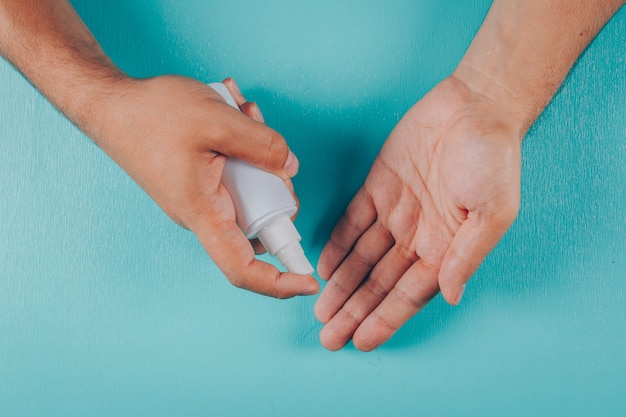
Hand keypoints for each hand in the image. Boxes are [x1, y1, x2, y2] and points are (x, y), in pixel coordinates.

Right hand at [89, 75, 318, 297]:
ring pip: (251, 190)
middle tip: (270, 141)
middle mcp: (203, 213)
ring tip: (246, 114)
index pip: (243, 268)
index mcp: (203, 213)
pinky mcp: (200, 180)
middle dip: (277, 183)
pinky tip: (236, 114)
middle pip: (261, 219)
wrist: (110, 105)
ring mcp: (202, 196)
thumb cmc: (151, 115)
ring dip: (259, 155)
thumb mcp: (216, 121)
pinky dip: (243, 146)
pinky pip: (235, 173)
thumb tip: (290, 165)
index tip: (310, 281)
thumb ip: (261, 144)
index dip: (279, 283)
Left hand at [314, 76, 521, 349]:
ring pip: (361, 257)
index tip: (360, 340)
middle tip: (328, 335)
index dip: (384, 319)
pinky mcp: (378, 186)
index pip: (408, 294)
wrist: (476, 106)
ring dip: (341, 284)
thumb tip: (450, 295)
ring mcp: (396, 212)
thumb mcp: (493, 212)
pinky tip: (325, 266)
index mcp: (446, 248)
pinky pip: (352, 221)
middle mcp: (418, 236)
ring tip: (320, 309)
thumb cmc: (493, 158)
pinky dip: (337, 243)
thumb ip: (468, 256)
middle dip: (354, 310)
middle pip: (379, 282)